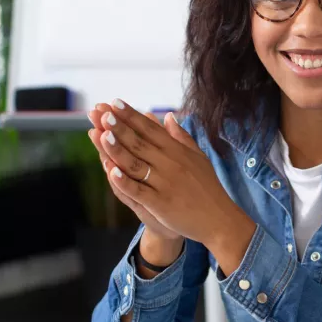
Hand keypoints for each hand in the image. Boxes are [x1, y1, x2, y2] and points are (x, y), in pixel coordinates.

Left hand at [93, 99, 254, 270]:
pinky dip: (125, 181)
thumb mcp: (198, 158)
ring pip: (136, 164)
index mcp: (177, 151)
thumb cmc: (208, 187)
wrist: (219, 219)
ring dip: (118, 149)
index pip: (150, 129)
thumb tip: (168, 116)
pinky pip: (139, 191)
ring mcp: (165, 184)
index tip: (115, 102)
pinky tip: (111, 171)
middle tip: (102, 112)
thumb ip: (182, 137)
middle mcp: (171, 164)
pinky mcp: (161, 204)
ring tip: (102, 134)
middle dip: (119, 127)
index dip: (132, 116)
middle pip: (140, 143)